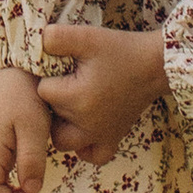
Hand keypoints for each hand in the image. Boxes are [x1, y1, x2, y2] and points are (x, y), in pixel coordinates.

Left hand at [38, 24, 167, 165]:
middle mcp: (87, 123)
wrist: (155, 65)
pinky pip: (92, 155)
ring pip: (63, 142)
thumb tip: (37, 42)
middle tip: (65, 83)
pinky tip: (83, 128)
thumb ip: (56, 37)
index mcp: (76, 98)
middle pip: (49, 119)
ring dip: (61, 126)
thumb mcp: (88, 37)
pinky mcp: (114, 138)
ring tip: (69, 105)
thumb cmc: (121, 51)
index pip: (42, 92)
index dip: (46, 77)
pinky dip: (84, 147)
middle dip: (52, 102)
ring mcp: (101, 135)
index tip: (60, 67)